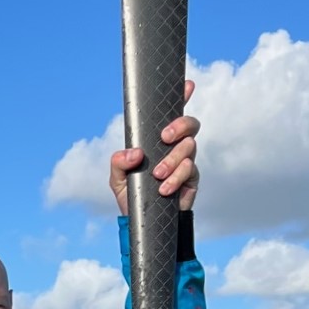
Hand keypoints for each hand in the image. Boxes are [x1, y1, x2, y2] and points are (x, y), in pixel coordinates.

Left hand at [109, 78, 200, 215]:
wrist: (142, 223)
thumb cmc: (130, 195)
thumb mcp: (117, 178)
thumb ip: (118, 162)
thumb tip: (135, 153)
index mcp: (156, 141)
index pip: (171, 115)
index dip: (182, 97)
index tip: (188, 85)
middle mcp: (174, 147)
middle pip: (190, 125)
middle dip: (180, 126)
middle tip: (165, 137)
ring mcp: (185, 162)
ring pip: (189, 148)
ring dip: (172, 160)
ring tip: (157, 176)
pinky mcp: (191, 180)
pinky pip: (190, 170)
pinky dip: (176, 178)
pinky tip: (164, 189)